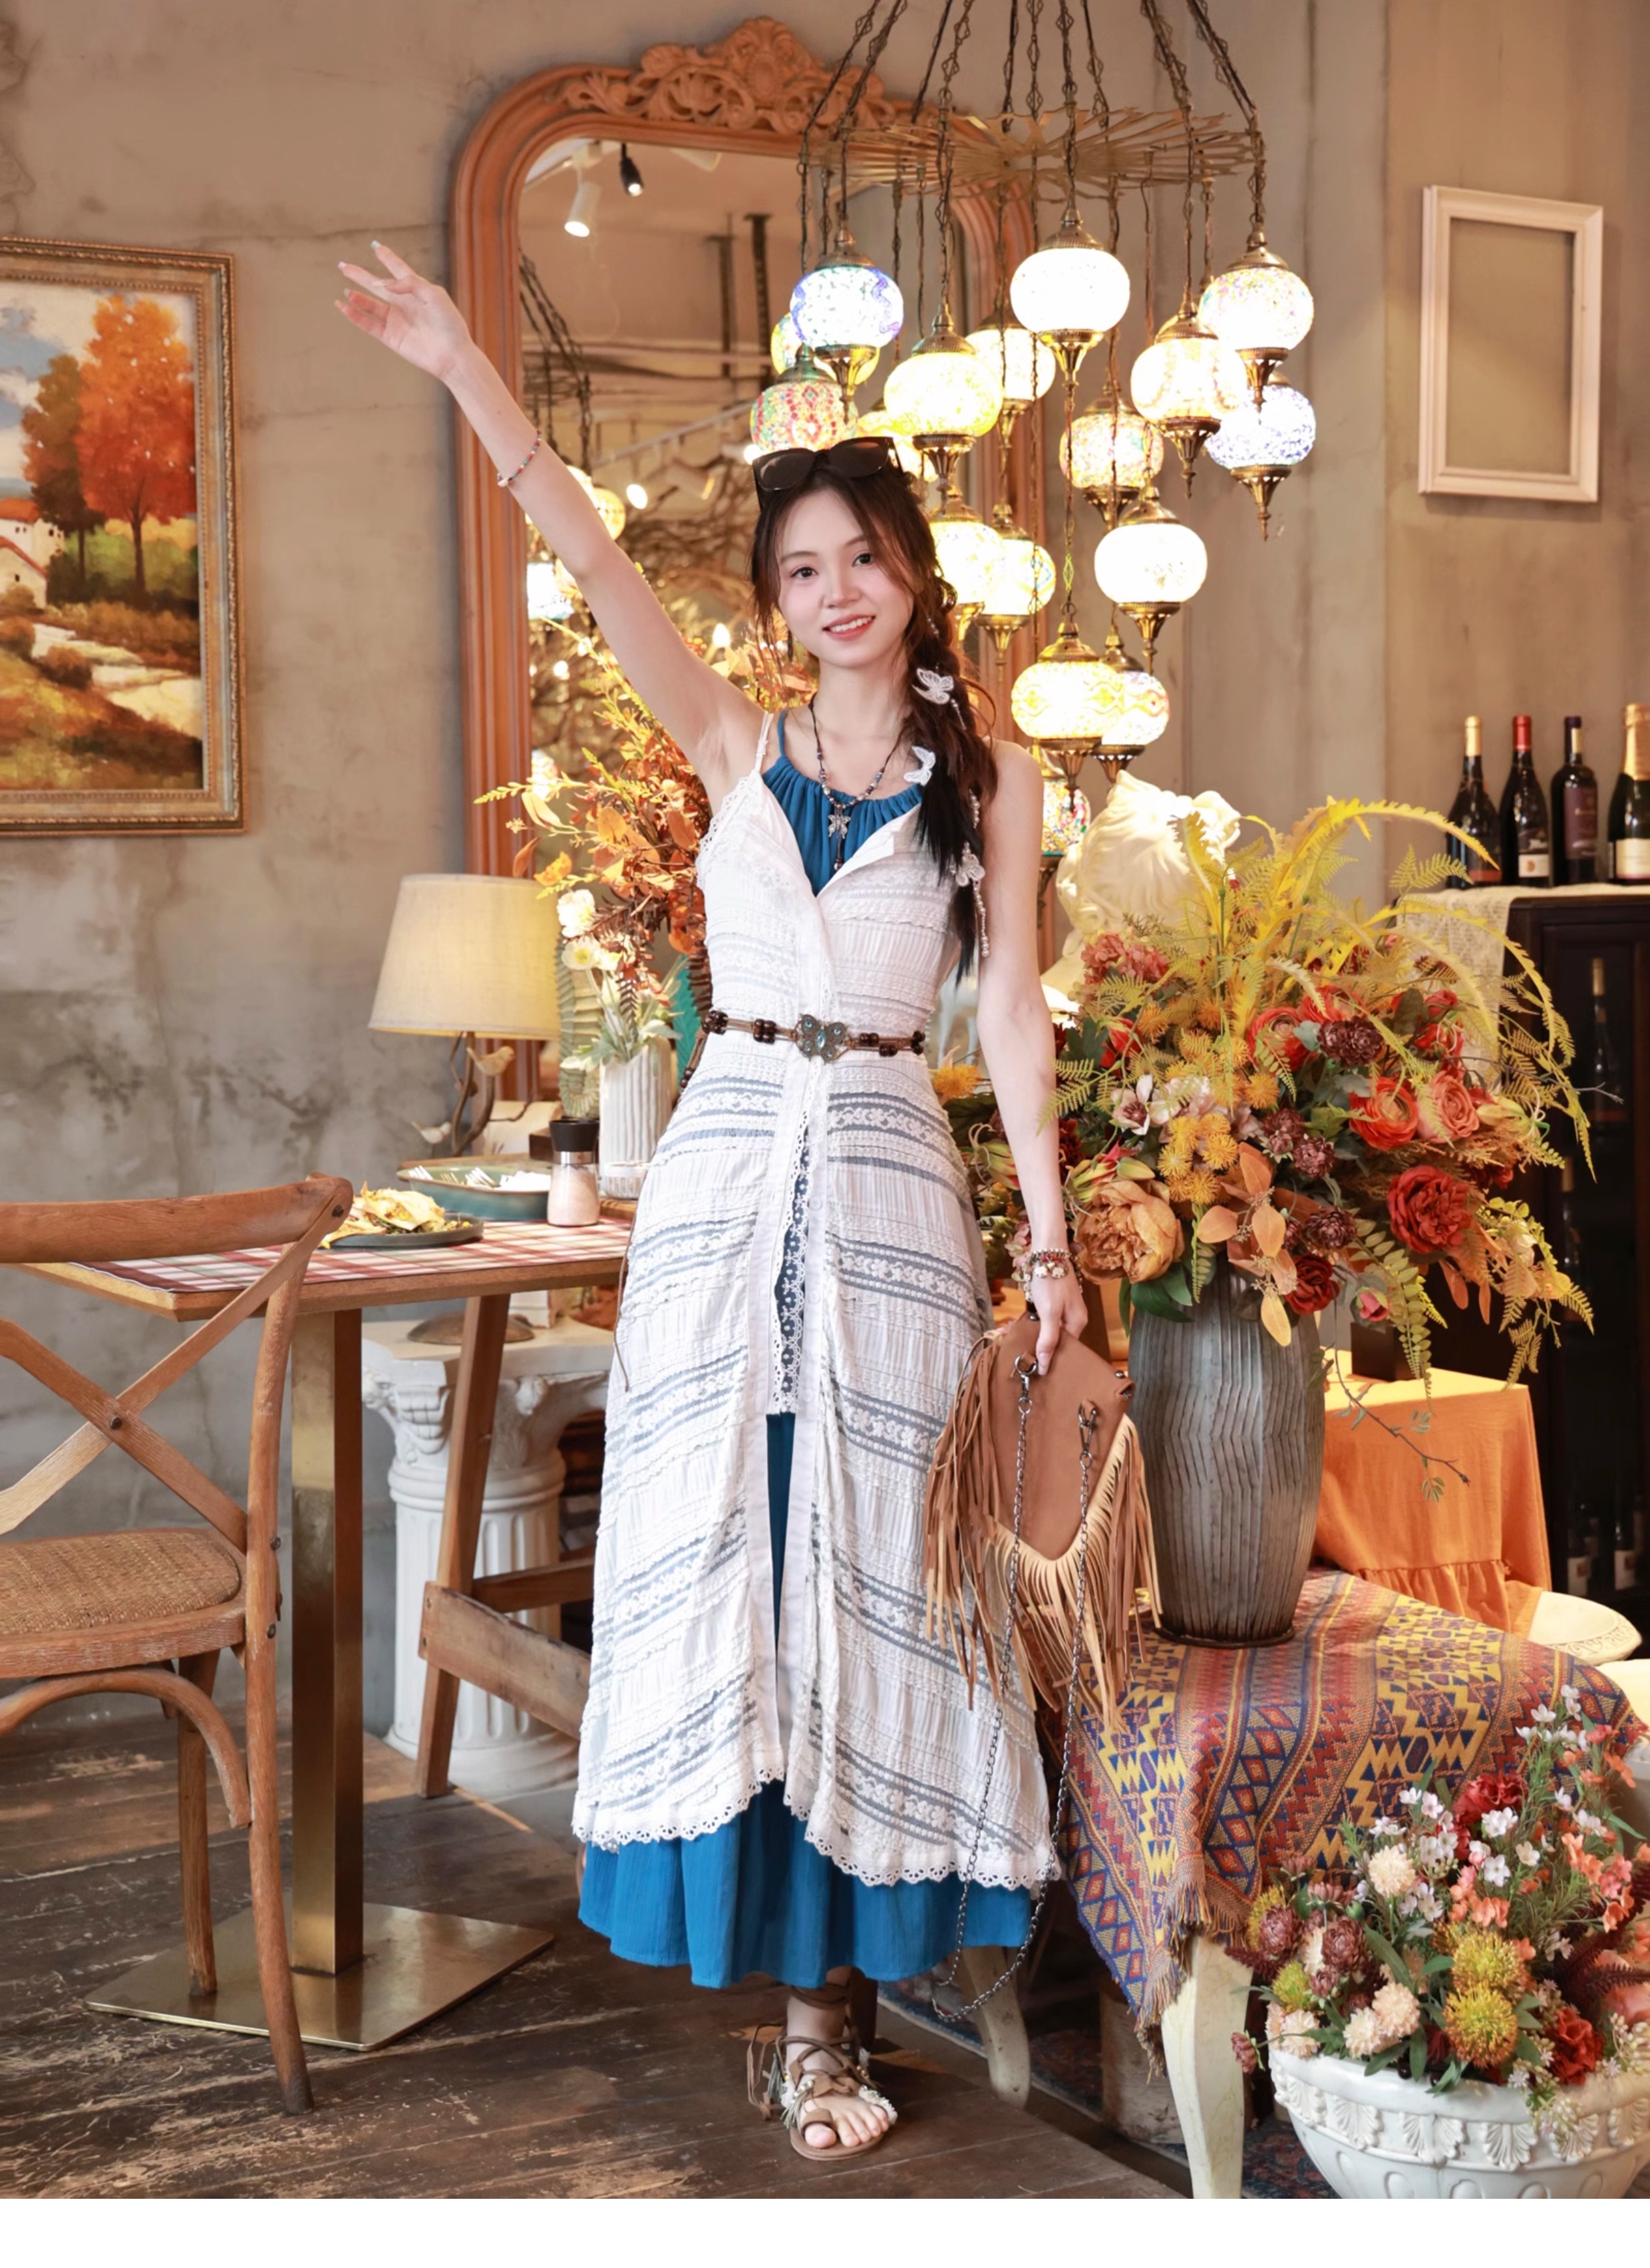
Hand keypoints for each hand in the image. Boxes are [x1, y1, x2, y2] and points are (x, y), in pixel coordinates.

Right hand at [335, 241, 473, 384]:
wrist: (452, 355)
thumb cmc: (449, 324)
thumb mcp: (434, 295)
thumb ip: (410, 283)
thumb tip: (384, 285)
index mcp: (417, 291)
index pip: (398, 270)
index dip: (388, 258)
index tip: (376, 247)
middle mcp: (404, 304)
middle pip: (378, 286)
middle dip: (360, 275)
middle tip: (343, 265)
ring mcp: (396, 321)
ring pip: (371, 305)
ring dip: (357, 297)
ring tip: (346, 290)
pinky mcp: (391, 337)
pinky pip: (369, 324)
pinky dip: (356, 316)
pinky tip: (344, 307)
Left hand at [1028, 1267, 1088, 1375]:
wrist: (1048, 1249)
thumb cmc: (1050, 1279)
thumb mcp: (1049, 1312)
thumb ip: (1048, 1339)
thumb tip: (1045, 1365)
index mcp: (1078, 1323)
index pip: (1066, 1350)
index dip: (1051, 1360)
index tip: (1034, 1370)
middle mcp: (1075, 1317)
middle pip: (1060, 1341)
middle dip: (1043, 1348)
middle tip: (1024, 1358)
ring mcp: (1066, 1309)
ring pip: (1052, 1330)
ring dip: (1038, 1336)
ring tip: (1021, 1344)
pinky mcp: (1057, 1301)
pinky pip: (1047, 1320)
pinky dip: (1037, 1324)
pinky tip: (1026, 1327)